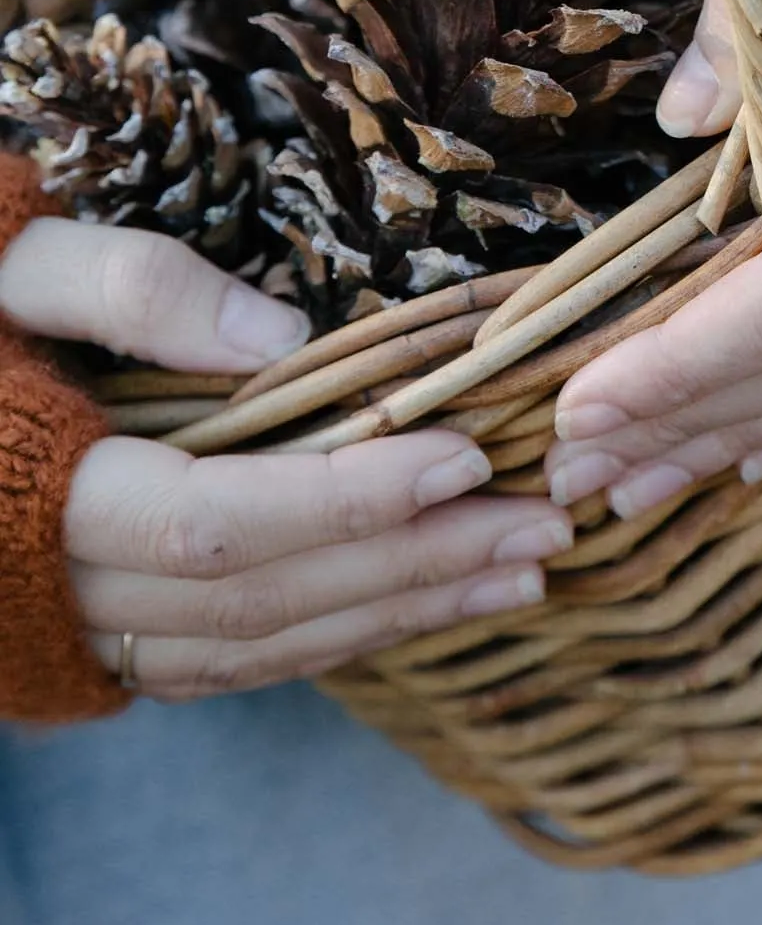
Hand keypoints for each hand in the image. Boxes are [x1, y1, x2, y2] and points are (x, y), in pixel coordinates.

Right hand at [0, 218, 570, 699]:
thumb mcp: (10, 263)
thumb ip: (131, 289)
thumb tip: (284, 340)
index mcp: (32, 493)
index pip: (217, 522)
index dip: (344, 499)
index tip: (462, 457)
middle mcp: (58, 586)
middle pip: (263, 598)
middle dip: (413, 565)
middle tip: (545, 526)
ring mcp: (79, 627)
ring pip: (259, 647)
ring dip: (400, 612)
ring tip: (522, 571)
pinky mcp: (100, 638)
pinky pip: (234, 661)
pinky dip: (339, 634)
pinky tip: (428, 599)